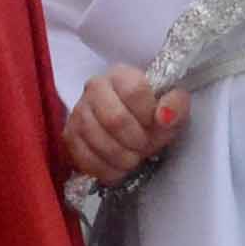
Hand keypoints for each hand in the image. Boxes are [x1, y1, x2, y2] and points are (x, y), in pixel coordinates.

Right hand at [64, 63, 184, 184]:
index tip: (157, 125)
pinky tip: (119, 169)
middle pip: (114, 119)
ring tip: (134, 159)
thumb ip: (175, 106)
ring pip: (98, 141)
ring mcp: (78, 112)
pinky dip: (106, 170)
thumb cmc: (151, 113)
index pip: (134, 91)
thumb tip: (165, 116)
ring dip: (123, 159)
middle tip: (145, 148)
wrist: (130, 123)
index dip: (149, 115)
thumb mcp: (173, 106)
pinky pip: (84, 158)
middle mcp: (94, 87)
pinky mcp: (69, 136)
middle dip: (136, 141)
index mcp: (121, 75)